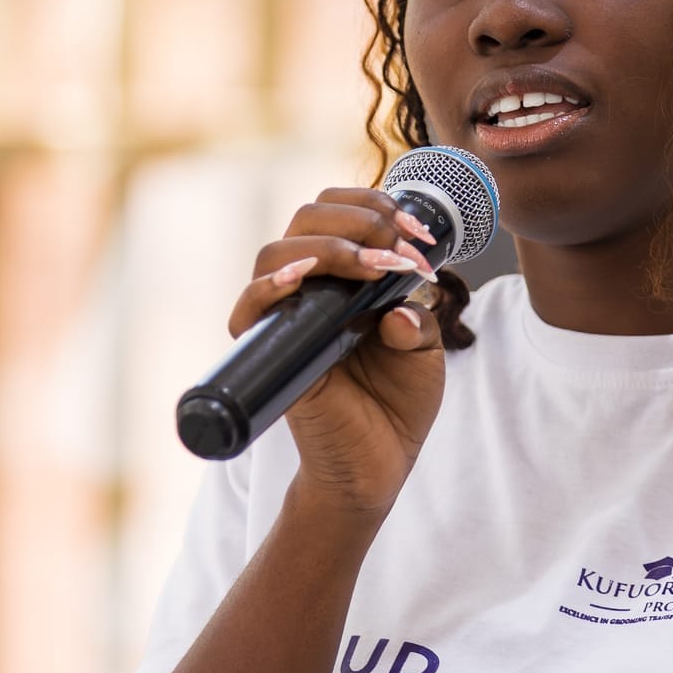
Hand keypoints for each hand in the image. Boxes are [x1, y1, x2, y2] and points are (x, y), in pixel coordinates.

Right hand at [229, 188, 445, 519]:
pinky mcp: (270, 351)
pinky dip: (269, 286)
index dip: (376, 206)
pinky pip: (249, 309)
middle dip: (361, 221)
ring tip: (375, 267)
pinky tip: (302, 277)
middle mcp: (308, 288)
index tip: (418, 234)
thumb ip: (417, 317)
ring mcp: (285, 317)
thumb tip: (398, 306)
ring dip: (331, 248)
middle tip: (402, 252)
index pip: (338, 211)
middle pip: (307, 219)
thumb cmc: (397, 405)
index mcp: (343, 277)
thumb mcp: (424, 350)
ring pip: (277, 251)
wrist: (379, 465)